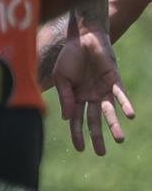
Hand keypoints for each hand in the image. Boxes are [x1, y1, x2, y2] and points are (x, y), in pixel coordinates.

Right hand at [52, 19, 134, 154]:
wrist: (82, 38)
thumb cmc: (69, 56)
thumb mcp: (61, 78)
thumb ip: (65, 97)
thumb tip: (67, 119)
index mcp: (75, 97)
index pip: (76, 120)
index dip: (77, 134)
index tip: (80, 149)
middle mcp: (90, 96)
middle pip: (94, 120)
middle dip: (97, 137)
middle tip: (101, 153)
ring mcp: (103, 90)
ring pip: (109, 112)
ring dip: (114, 125)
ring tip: (119, 140)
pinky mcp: (114, 81)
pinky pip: (121, 95)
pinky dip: (125, 105)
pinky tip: (129, 116)